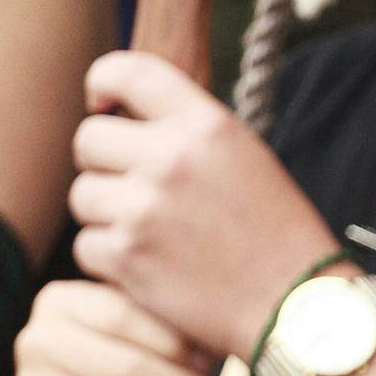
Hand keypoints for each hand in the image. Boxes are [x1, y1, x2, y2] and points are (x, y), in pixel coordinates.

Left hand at [72, 51, 342, 366]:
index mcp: (206, 123)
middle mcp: (171, 158)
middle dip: (102, 163)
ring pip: (83, 195)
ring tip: (149, 232)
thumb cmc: (274, 232)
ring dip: (104, 214)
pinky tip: (149, 265)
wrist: (293, 304)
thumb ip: (187, 131)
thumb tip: (123, 114)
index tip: (103, 104)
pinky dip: (109, 258)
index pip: (127, 71)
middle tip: (131, 187)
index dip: (103, 82)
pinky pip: (86, 245)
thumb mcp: (245, 156)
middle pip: (88, 139)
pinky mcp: (127, 257)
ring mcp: (144, 208)